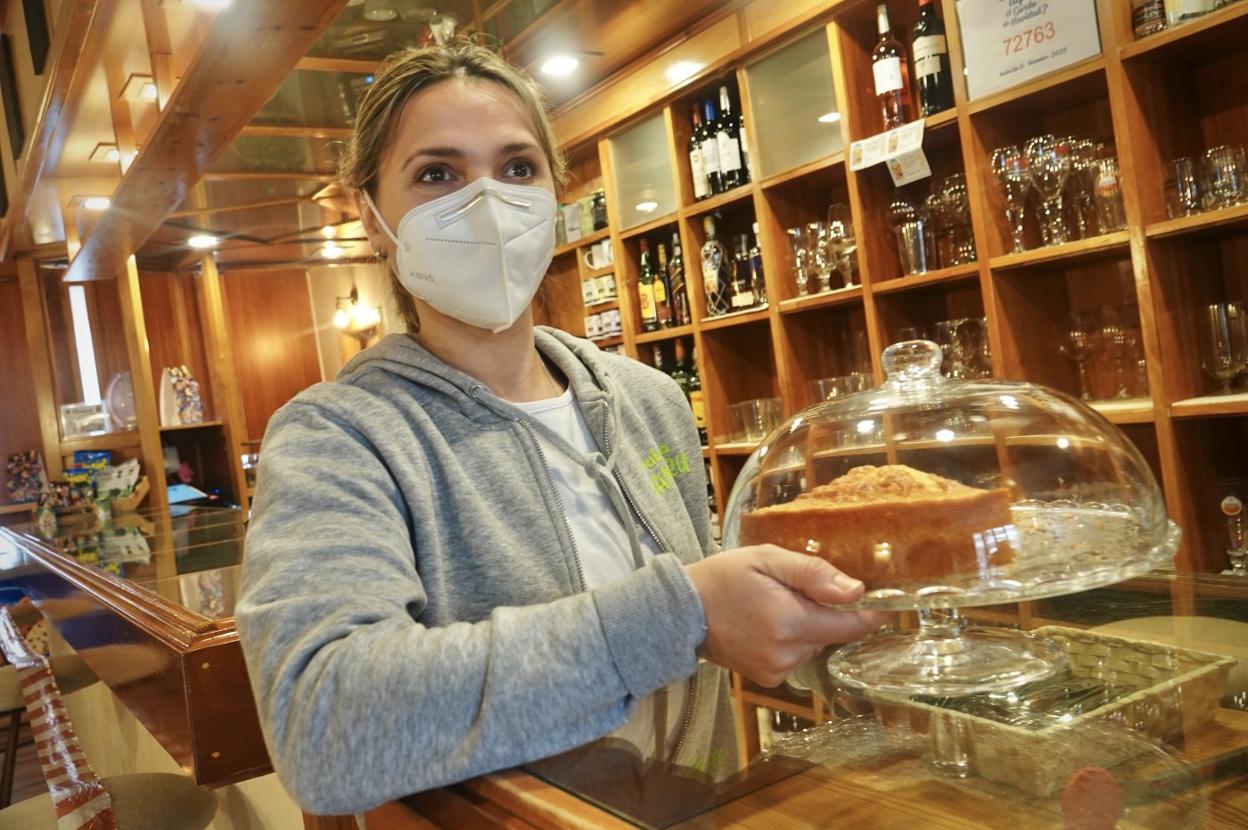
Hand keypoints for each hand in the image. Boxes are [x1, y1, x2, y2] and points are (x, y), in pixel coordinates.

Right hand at [685, 545, 890, 686]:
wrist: (683, 611)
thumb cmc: (724, 577)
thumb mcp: (768, 560)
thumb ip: (813, 574)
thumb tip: (856, 591)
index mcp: (790, 621)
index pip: (848, 626)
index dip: (869, 616)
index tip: (885, 605)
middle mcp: (787, 652)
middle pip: (829, 633)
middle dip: (821, 612)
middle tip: (790, 590)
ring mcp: (776, 669)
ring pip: (812, 645)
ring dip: (803, 627)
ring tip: (771, 607)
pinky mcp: (767, 678)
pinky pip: (795, 657)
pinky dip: (789, 642)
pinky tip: (765, 627)